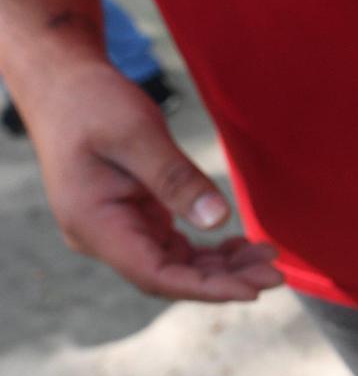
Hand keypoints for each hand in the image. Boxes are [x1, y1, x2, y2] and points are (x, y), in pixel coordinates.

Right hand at [25, 58, 282, 300]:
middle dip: (224, 280)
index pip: (156, 274)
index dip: (206, 288)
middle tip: (276, 276)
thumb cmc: (92, 103)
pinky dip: (209, 251)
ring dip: (222, 267)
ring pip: (176, 264)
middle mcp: (103, 238)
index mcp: (95, 225)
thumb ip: (175, 178)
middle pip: (171, 276)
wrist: (64, 85)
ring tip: (267, 258)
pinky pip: (175, 247)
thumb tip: (218, 219)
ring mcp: (119, 231)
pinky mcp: (134, 220)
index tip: (252, 291)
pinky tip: (241, 245)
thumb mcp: (137, 134)